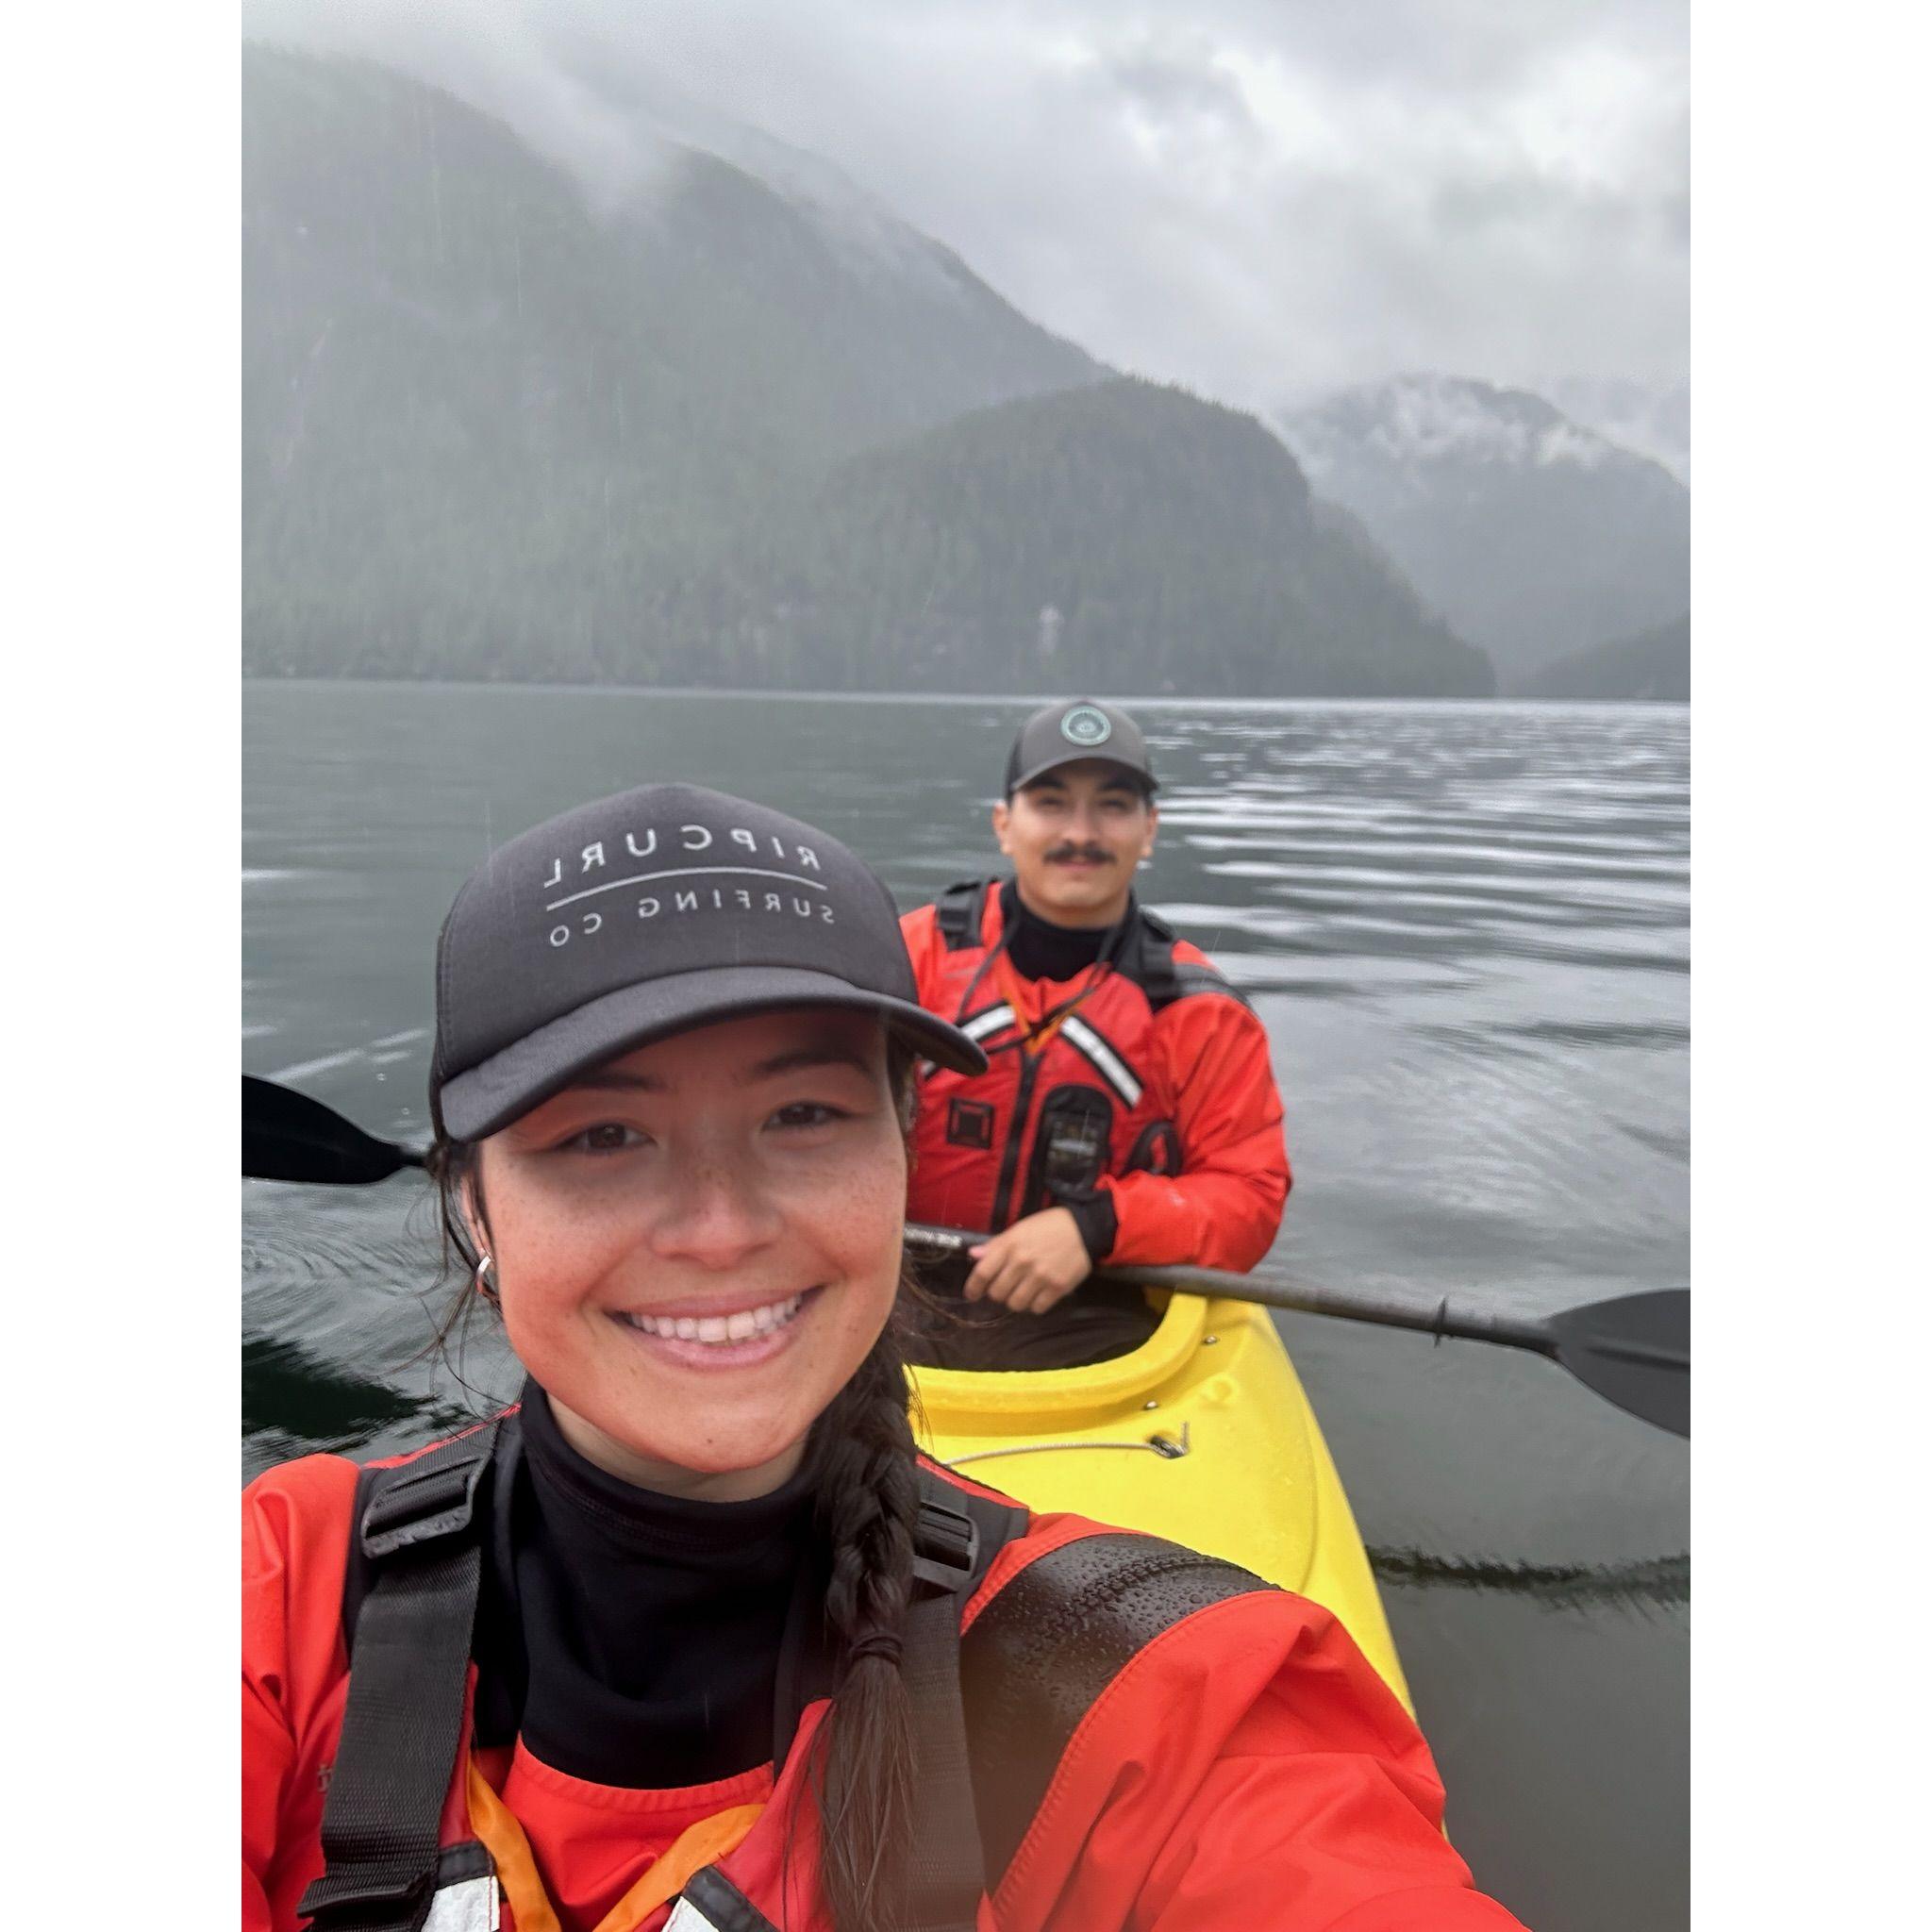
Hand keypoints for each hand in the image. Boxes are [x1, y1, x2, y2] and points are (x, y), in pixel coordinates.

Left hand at [963, 1208, 1093, 1314]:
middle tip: (1003, 1288)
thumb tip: (974, 1255)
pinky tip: (1038, 1294)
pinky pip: (1037, 1308)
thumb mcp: (1020, 1228)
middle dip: (996, 1293)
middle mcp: (1023, 1262)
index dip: (973, 1287)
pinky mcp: (1058, 1288)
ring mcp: (1041, 1277)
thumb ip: (996, 1244)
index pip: (983, 1272)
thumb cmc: (1049, 1226)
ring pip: (1015, 1304)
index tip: (971, 1294)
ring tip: (1021, 1292)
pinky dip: (1034, 1304)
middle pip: (997, 1293)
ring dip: (1015, 1300)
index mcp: (1011, 1245)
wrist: (1085, 1228)